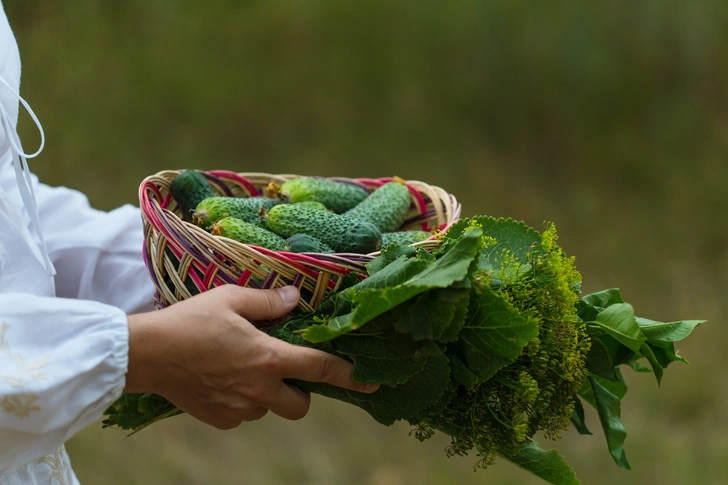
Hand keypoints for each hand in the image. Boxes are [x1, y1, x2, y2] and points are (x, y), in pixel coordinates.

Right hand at [125, 285, 377, 428]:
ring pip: (269, 409)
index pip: (322, 368)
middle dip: (301, 392)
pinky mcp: (220, 419)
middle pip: (301, 405)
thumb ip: (269, 302)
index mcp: (269, 358)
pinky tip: (222, 380)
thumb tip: (296, 298)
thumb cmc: (191, 321)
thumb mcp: (232, 299)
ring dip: (267, 394)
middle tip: (283, 370)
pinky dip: (242, 402)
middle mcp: (259, 390)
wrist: (147, 354)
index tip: (371, 381)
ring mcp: (239, 409)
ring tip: (242, 369)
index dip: (351, 375)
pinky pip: (243, 416)